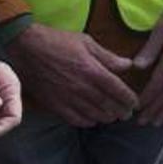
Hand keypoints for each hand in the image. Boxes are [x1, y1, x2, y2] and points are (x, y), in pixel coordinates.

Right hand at [8, 23, 136, 127]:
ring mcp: (67, 98)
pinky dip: (86, 122)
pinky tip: (91, 120)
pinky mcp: (54, 104)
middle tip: (127, 114)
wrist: (27, 47)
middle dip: (120, 111)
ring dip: (105, 118)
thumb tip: (129, 65)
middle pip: (107, 105)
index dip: (129, 99)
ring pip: (92, 115)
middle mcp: (82, 88)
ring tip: (112, 117)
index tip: (135, 103)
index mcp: (92, 71)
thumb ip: (108, 57)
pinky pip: (73, 119)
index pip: (117, 90)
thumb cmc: (59, 41)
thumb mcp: (87, 42)